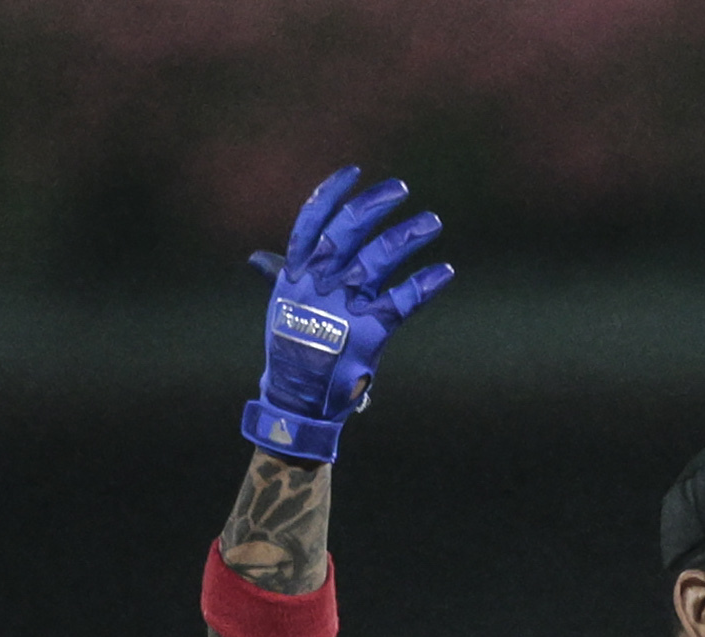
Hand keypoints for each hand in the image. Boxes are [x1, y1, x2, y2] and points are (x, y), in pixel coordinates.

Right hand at [242, 166, 455, 465]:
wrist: (298, 397)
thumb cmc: (291, 348)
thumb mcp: (280, 307)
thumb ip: (281, 276)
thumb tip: (260, 259)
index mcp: (295, 271)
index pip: (312, 219)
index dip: (333, 191)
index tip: (356, 171)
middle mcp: (319, 281)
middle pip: (350, 228)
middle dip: (378, 204)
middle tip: (403, 190)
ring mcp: (345, 305)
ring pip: (381, 257)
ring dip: (410, 234)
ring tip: (432, 222)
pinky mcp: (371, 331)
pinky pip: (404, 299)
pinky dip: (426, 283)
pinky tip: (444, 271)